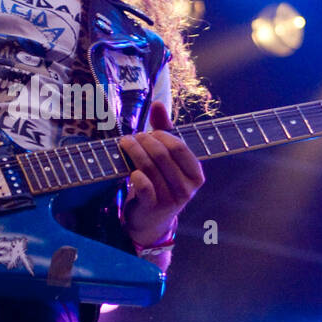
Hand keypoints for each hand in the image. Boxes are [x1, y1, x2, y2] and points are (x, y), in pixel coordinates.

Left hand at [118, 101, 203, 245]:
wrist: (151, 219)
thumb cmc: (161, 182)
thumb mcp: (167, 159)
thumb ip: (164, 130)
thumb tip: (158, 102)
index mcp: (196, 174)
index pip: (178, 146)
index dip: (160, 136)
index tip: (148, 134)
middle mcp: (187, 188)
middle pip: (162, 154)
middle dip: (144, 141)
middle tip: (132, 138)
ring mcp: (171, 199)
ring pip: (149, 167)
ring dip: (133, 151)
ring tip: (125, 143)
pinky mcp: (154, 207)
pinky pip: (143, 185)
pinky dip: (134, 173)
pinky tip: (130, 170)